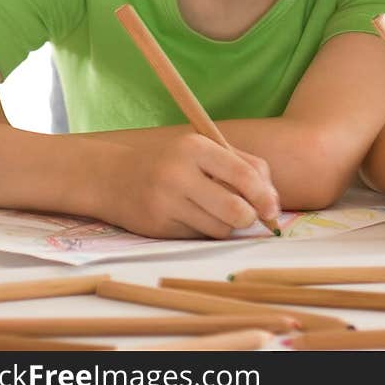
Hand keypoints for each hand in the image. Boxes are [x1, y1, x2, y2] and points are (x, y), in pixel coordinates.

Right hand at [96, 131, 280, 239]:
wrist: (111, 175)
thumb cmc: (168, 160)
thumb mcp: (201, 149)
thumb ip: (240, 164)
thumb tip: (272, 201)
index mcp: (196, 147)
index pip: (244, 174)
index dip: (265, 196)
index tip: (273, 209)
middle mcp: (180, 174)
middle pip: (235, 209)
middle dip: (249, 218)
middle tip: (249, 217)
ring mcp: (167, 202)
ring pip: (219, 229)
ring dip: (227, 226)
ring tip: (216, 212)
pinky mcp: (158, 227)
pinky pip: (198, 237)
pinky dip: (204, 231)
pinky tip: (191, 217)